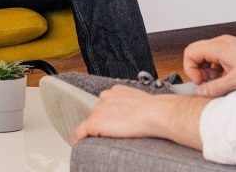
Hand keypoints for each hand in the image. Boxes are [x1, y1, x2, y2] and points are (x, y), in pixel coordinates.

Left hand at [74, 86, 205, 149]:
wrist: (156, 113)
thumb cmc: (155, 109)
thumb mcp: (143, 101)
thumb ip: (134, 105)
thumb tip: (138, 114)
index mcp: (116, 91)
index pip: (105, 103)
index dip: (108, 115)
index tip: (112, 123)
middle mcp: (105, 98)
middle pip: (97, 113)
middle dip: (102, 123)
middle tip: (112, 134)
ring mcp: (99, 110)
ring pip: (90, 123)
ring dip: (95, 131)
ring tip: (103, 140)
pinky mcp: (95, 123)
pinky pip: (80, 132)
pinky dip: (79, 138)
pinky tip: (80, 143)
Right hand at [184, 34, 235, 96]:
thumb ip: (215, 88)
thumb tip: (200, 92)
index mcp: (218, 47)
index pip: (190, 53)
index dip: (190, 69)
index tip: (200, 82)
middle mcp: (222, 42)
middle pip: (196, 52)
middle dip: (198, 69)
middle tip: (207, 82)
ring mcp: (229, 45)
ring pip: (207, 55)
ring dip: (208, 69)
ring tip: (219, 81)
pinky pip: (218, 56)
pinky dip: (217, 67)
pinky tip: (228, 77)